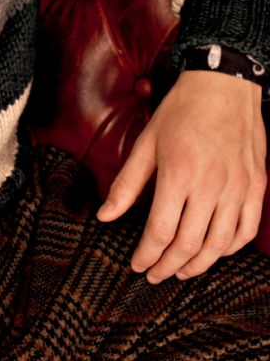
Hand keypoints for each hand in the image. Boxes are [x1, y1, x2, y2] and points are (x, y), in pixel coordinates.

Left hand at [95, 69, 266, 282]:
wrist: (223, 85)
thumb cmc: (181, 111)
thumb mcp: (146, 142)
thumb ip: (127, 184)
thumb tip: (105, 217)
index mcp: (179, 173)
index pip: (160, 231)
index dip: (146, 255)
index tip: (137, 264)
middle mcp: (211, 185)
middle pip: (189, 245)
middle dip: (167, 267)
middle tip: (154, 274)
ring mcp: (238, 187)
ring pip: (219, 245)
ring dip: (198, 265)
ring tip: (180, 270)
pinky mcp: (256, 186)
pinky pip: (246, 230)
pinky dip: (229, 248)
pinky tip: (213, 251)